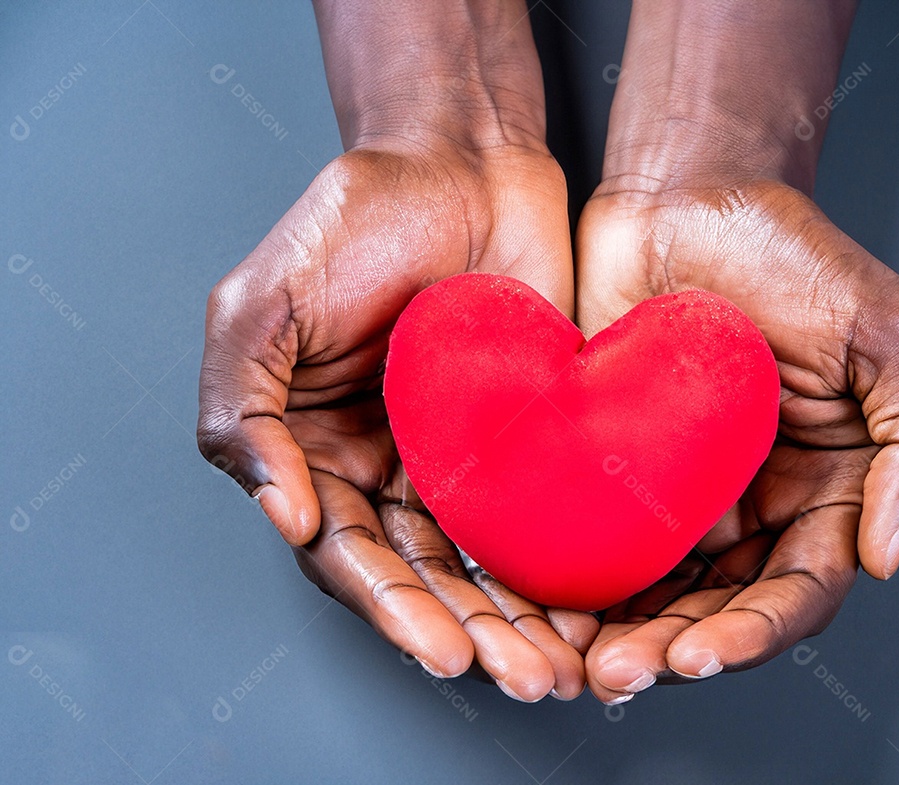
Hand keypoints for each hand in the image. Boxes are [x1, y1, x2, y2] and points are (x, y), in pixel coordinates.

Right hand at [198, 0, 599, 700]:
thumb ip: (240, 411)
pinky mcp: (526, 437)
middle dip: (472, 635)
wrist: (462, 159)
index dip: (393, 610)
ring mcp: (460, 459)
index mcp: (316, 453)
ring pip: (487, 563)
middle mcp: (387, 469)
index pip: (349, 556)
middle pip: (425, 577)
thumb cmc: (355, 220)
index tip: (443, 650)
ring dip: (522, 622)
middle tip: (524, 679)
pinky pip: (542, 513)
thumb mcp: (260, 306)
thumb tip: (284, 514)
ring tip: (564, 668)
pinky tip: (594, 608)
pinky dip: (564, 565)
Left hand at [576, 176, 898, 701]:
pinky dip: (572, 582)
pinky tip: (542, 607)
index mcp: (825, 486)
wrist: (684, 195)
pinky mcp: (611, 463)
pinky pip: (593, 537)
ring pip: (651, 590)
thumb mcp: (889, 330)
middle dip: (673, 651)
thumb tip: (890, 551)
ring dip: (619, 635)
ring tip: (578, 659)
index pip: (797, 588)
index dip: (753, 634)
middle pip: (716, 608)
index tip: (700, 653)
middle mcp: (750, 500)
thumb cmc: (789, 250)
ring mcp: (676, 487)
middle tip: (622, 672)